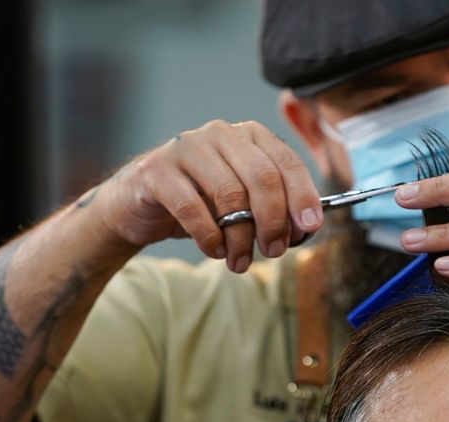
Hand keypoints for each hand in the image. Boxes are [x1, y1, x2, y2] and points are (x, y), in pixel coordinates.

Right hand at [82, 120, 322, 272]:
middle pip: (262, 177)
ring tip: (240, 261)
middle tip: (274, 251)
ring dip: (241, 237)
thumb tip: (304, 228)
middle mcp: (220, 134)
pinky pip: (192, 208)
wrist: (139, 205)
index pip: (287, 163)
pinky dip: (209, 236)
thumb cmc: (201, 203)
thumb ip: (274, 208)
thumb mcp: (243, 203)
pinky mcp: (157, 170)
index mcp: (249, 136)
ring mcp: (187, 147)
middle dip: (274, 221)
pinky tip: (214, 250)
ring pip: (230, 195)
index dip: (302, 197)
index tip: (309, 228)